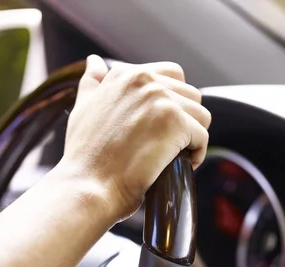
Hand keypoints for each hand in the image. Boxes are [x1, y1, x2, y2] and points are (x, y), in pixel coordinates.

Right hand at [61, 55, 210, 220]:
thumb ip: (92, 84)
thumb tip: (94, 62)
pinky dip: (197, 154)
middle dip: (185, 122)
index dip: (173, 105)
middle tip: (167, 147)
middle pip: (191, 95)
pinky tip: (180, 166)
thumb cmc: (84, 157)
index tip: (160, 129)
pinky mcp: (175, 122)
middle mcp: (144, 79)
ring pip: (201, 115)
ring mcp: (161, 99)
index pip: (172, 76)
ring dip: (192, 138)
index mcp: (124, 74)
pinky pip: (202, 136)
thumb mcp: (82, 110)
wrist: (88, 187)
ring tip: (174, 157)